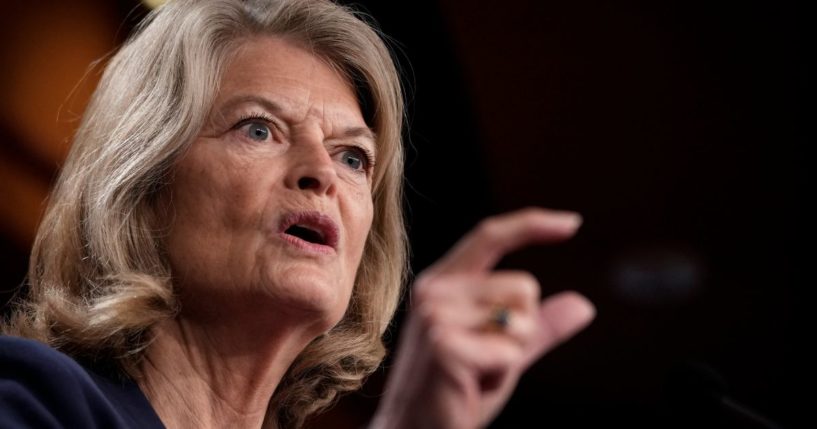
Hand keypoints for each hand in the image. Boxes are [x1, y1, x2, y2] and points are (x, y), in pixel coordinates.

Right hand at [370, 208, 595, 428]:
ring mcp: (435, 316)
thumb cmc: (455, 395)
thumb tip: (583, 305)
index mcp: (442, 283)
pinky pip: (510, 353)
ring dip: (511, 357)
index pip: (490, 237)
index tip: (573, 223)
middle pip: (524, 287)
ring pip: (521, 320)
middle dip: (521, 331)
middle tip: (483, 363)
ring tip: (475, 375)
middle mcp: (434, 291)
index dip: (532, 224)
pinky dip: (501, 376)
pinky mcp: (445, 345)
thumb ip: (538, 327)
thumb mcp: (503, 352)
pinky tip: (469, 386)